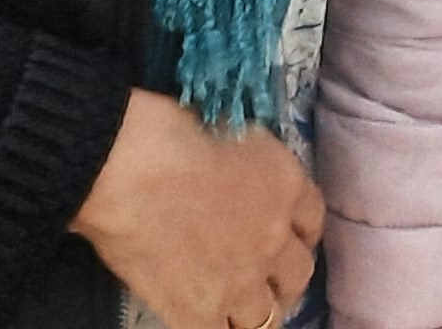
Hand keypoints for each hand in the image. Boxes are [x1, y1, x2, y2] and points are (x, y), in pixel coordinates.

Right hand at [71, 87, 322, 328]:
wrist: (128, 170)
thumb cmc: (171, 132)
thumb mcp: (234, 134)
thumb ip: (252, 166)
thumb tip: (241, 175)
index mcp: (287, 186)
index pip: (313, 220)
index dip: (298, 230)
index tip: (285, 235)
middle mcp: (275, 238)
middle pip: (299, 274)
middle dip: (284, 276)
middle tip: (264, 276)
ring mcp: (241, 281)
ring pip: (266, 315)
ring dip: (253, 307)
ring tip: (236, 304)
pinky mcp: (200, 311)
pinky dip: (215, 325)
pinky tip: (204, 316)